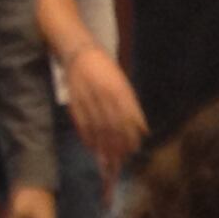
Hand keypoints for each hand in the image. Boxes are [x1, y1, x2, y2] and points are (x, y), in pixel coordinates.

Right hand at [64, 43, 147, 164]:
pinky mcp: (74, 104)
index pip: (127, 122)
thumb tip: (143, 130)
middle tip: (121, 162)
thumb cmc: (107, 71)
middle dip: (117, 147)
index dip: (130, 139)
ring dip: (103, 147)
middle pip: (112, 129)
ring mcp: (88, 101)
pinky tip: (93, 148)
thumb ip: (133, 108)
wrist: (80, 55)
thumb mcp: (125, 86)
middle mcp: (104, 98)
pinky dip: (88, 139)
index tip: (133, 151)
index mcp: (119, 93)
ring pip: (97, 129)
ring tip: (109, 161)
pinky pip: (82, 125)